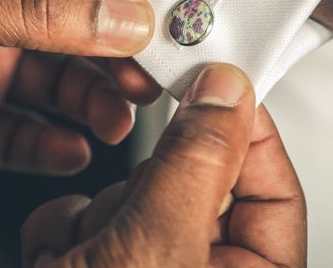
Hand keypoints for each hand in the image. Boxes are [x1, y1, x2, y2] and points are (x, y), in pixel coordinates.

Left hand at [0, 0, 160, 183]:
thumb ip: (39, 7)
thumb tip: (124, 12)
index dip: (121, 4)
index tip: (162, 31)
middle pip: (72, 37)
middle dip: (112, 65)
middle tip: (145, 87)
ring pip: (52, 88)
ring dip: (89, 107)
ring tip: (114, 124)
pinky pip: (18, 134)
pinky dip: (47, 146)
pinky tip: (69, 151)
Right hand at [22, 64, 305, 267]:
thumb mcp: (160, 246)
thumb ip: (197, 162)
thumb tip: (226, 91)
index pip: (274, 186)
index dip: (246, 131)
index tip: (218, 83)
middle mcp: (198, 267)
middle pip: (189, 178)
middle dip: (145, 187)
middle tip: (133, 203)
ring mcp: (143, 263)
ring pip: (129, 189)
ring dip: (96, 214)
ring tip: (84, 252)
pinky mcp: (94, 260)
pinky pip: (83, 213)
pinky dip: (62, 229)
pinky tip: (58, 258)